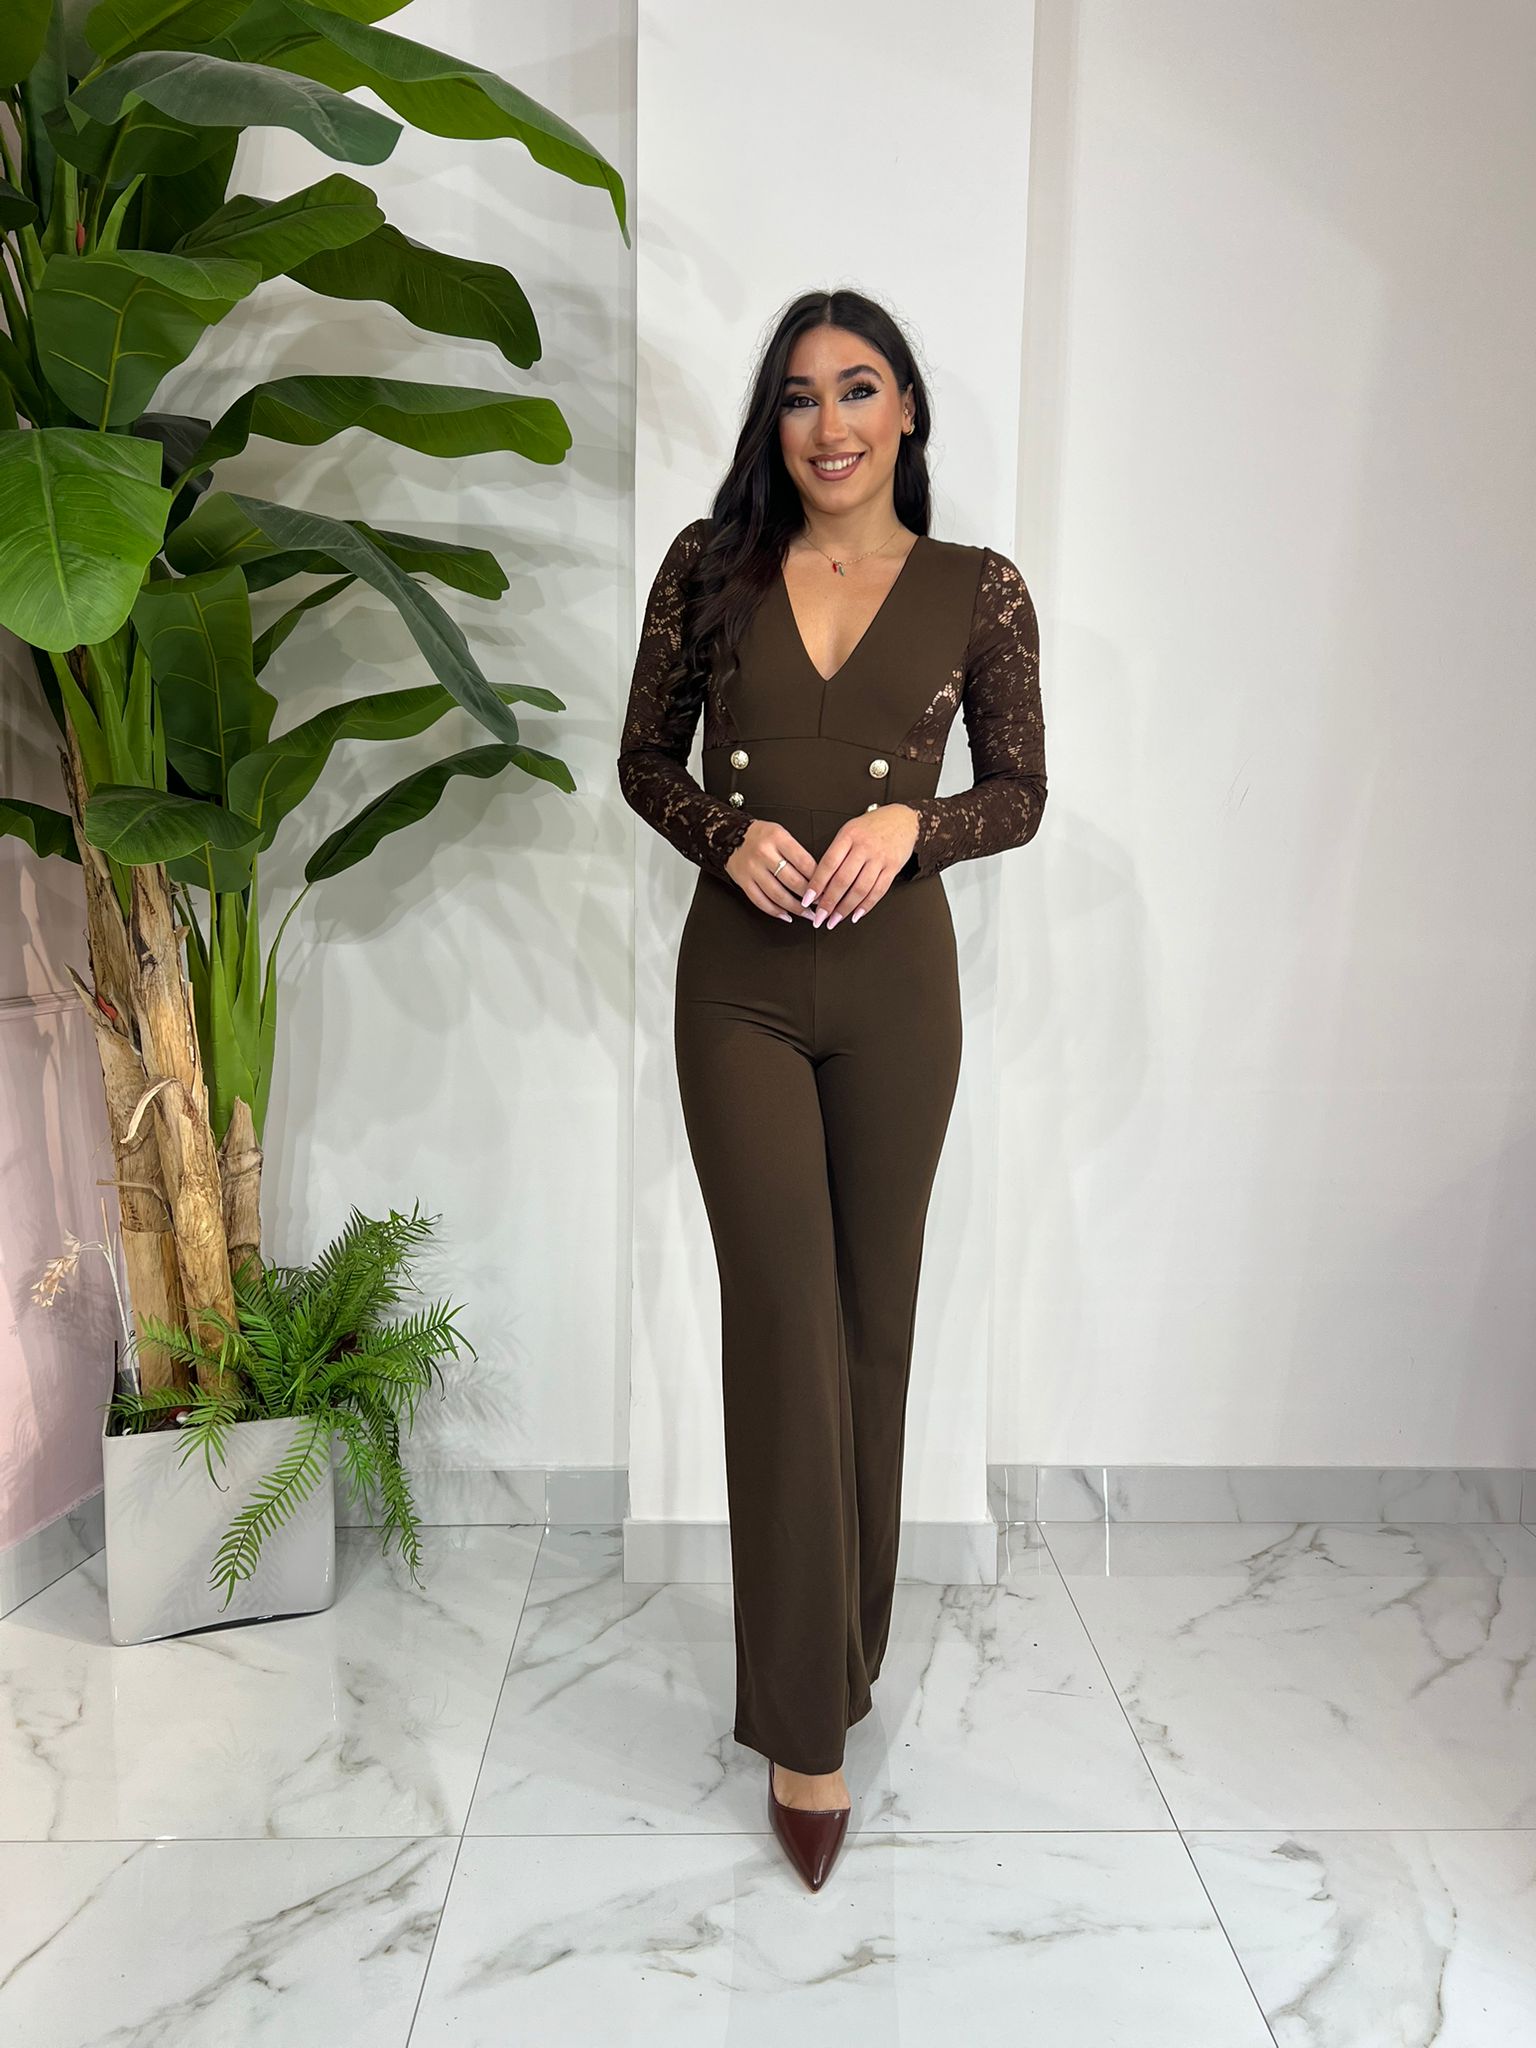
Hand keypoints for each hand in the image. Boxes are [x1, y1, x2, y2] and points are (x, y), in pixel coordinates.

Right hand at [725, 818, 818, 919]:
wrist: (729, 835)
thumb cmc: (761, 836)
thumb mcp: (781, 834)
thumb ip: (798, 852)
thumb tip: (819, 876)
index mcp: (778, 838)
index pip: (804, 862)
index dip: (819, 879)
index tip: (828, 888)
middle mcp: (764, 853)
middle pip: (792, 880)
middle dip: (810, 896)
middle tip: (821, 903)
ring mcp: (752, 869)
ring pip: (778, 894)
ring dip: (796, 908)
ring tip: (808, 914)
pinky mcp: (743, 881)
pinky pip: (760, 901)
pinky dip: (775, 912)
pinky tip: (786, 916)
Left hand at [801, 803, 918, 926]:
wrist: (904, 819)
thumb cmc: (872, 827)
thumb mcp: (849, 831)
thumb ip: (836, 853)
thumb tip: (819, 882)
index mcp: (849, 835)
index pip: (828, 863)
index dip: (816, 884)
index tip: (807, 899)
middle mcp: (864, 847)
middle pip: (843, 880)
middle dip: (828, 903)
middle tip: (819, 917)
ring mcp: (880, 858)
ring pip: (860, 889)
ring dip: (845, 909)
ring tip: (835, 920)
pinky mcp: (893, 868)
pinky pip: (878, 891)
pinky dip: (866, 906)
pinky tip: (856, 915)